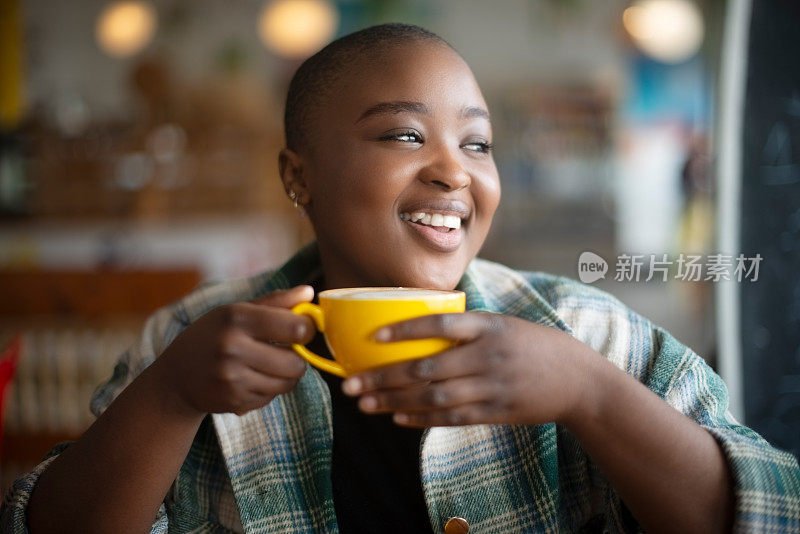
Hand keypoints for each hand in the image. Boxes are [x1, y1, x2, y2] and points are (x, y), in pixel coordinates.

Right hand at [152, 285, 314, 416]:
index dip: (307, 329)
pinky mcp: (233, 402)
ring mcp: (232, 378)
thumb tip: (309, 292)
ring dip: (284, 376)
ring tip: (268, 365)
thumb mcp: (236, 311)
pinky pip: (271, 397)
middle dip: (297, 358)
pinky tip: (250, 379)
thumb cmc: (211, 336)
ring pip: (287, 383)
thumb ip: (275, 302)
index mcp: (236, 317)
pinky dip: (268, 390)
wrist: (175, 378)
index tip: (302, 329)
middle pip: (296, 363)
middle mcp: (232, 347)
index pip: (295, 327)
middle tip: (286, 351)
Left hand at [341, 312, 598, 427]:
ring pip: (433, 397)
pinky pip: (451, 418)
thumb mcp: (502, 325)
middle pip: (426, 367)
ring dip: (394, 402)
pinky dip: (421, 419)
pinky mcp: (495, 412)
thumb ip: (466, 328)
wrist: (576, 379)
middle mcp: (487, 355)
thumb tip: (418, 330)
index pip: (439, 323)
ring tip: (364, 404)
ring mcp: (491, 386)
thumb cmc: (532, 345)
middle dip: (383, 377)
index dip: (404, 329)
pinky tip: (397, 418)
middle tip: (350, 383)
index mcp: (488, 326)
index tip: (373, 337)